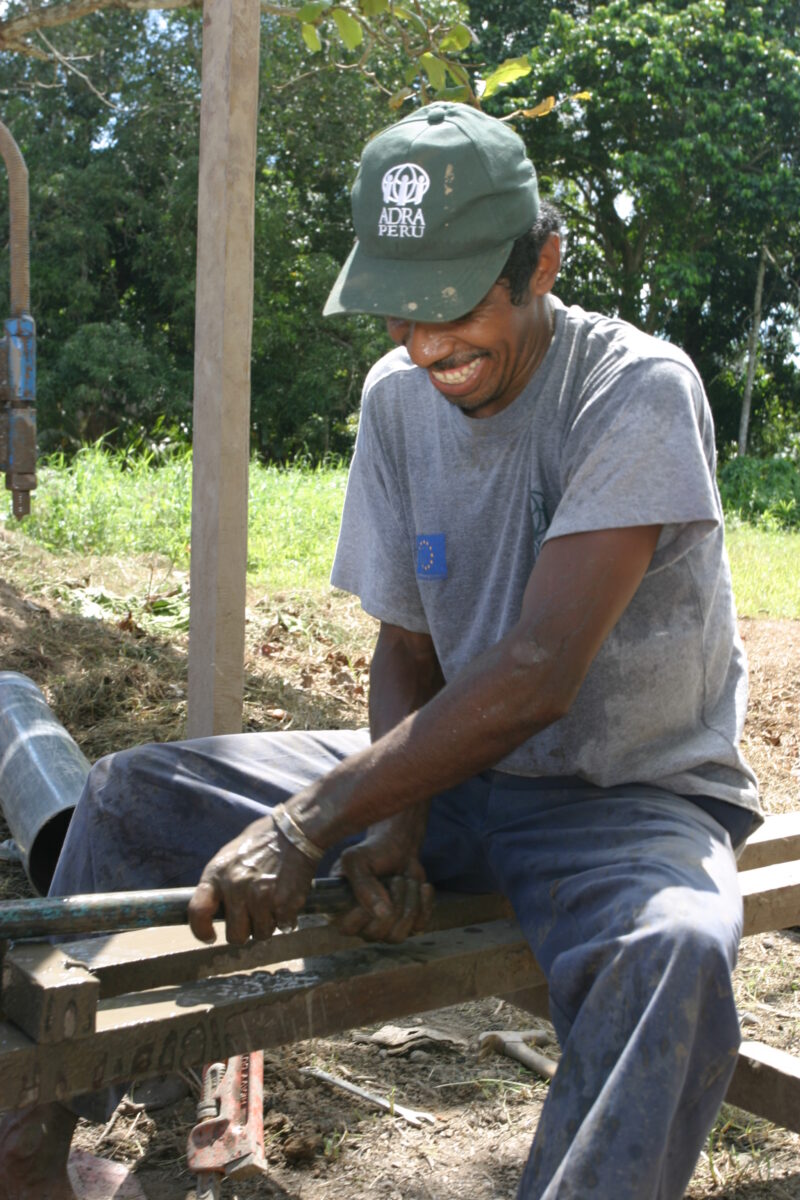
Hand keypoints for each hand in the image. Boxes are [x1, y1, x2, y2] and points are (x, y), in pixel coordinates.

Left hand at [188, 812, 316, 944]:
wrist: (295, 831)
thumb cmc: (261, 841)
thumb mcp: (229, 856)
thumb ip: (220, 882)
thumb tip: (215, 909)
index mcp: (217, 874)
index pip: (198, 912)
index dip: (201, 931)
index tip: (210, 937)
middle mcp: (236, 888)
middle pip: (235, 935)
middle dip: (244, 931)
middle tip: (253, 918)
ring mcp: (261, 898)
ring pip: (261, 934)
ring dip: (268, 924)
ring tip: (273, 903)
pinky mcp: (284, 903)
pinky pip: (283, 926)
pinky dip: (287, 918)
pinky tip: (288, 901)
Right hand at [333, 810, 434, 942]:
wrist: (399, 846)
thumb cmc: (373, 852)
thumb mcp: (357, 859)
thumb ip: (363, 886)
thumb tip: (382, 914)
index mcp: (340, 909)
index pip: (347, 928)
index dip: (363, 912)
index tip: (376, 887)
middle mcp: (361, 924)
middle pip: (375, 934)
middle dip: (392, 902)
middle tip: (395, 880)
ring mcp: (384, 927)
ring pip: (397, 936)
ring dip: (408, 903)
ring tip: (406, 882)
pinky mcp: (407, 924)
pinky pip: (419, 926)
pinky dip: (424, 903)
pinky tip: (421, 887)